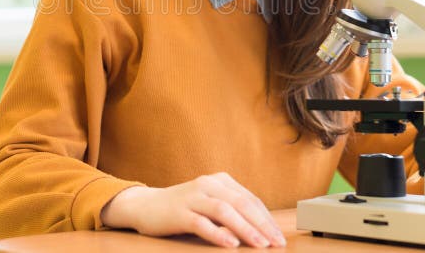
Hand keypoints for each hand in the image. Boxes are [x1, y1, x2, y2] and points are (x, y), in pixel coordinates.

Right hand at [101, 172, 286, 247]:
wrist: (145, 206)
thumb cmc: (183, 207)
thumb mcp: (209, 202)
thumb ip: (231, 209)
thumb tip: (261, 228)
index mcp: (219, 180)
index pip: (249, 199)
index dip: (266, 218)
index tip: (278, 235)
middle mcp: (207, 184)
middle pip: (241, 203)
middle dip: (262, 224)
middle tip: (276, 242)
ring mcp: (192, 197)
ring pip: (224, 211)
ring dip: (245, 228)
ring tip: (259, 244)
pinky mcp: (179, 212)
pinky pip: (201, 223)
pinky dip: (217, 233)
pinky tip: (230, 243)